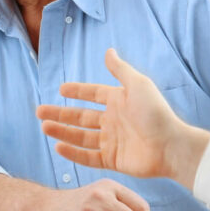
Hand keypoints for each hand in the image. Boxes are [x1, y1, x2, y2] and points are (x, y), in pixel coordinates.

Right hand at [36, 48, 209, 190]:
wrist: (170, 146)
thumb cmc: (156, 113)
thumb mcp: (138, 85)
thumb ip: (120, 69)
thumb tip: (108, 50)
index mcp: (118, 101)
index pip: (93, 94)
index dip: (77, 91)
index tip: (61, 89)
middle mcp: (113, 120)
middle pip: (80, 116)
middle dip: (60, 113)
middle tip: (39, 111)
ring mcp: (111, 141)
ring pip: (80, 136)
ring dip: (62, 131)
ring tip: (44, 126)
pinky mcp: (112, 160)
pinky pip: (88, 156)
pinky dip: (73, 153)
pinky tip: (58, 147)